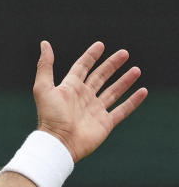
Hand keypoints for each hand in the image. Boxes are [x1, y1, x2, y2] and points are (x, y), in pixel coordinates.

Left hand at [33, 41, 147, 162]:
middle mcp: (83, 98)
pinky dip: (133, 101)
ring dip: (124, 80)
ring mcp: (95, 110)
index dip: (90, 56)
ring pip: (113, 91)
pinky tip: (142, 91)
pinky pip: (122, 110)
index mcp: (70, 88)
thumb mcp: (43, 87)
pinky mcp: (105, 123)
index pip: (82, 67)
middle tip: (124, 53)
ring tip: (136, 69)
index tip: (100, 45)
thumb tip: (45, 44)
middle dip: (112, 65)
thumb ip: (45, 66)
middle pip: (100, 77)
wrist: (59, 143)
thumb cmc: (50, 116)